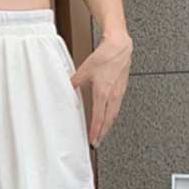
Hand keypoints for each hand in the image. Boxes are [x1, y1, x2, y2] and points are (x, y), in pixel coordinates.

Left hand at [70, 31, 132, 147]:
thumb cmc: (105, 55)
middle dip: (102, 134)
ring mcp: (119, 94)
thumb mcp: (85, 70)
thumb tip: (67, 89)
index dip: (95, 131)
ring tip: (102, 135)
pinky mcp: (122, 90)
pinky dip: (112, 117)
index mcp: (103, 93)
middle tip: (97, 143)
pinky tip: (108, 118)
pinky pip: (117, 108)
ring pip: (113, 115)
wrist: (120, 45)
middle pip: (108, 121)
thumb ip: (74, 82)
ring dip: (108, 127)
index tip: (92, 140)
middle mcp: (113, 96)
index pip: (99, 118)